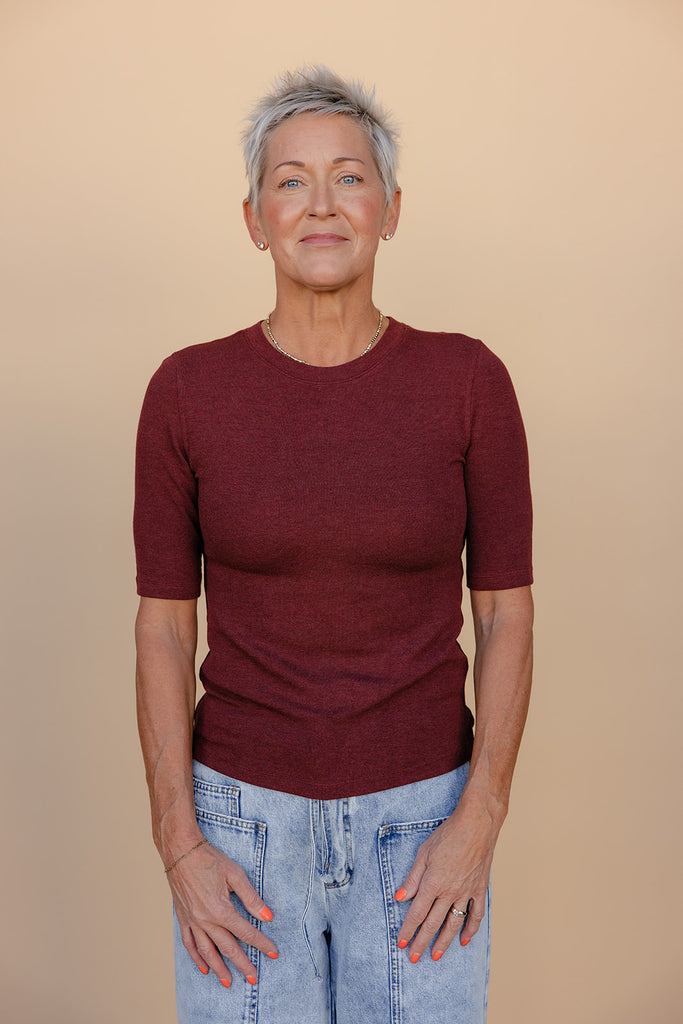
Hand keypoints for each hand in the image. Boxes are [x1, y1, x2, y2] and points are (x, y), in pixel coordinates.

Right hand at [168, 840, 276, 986]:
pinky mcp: (182, 918)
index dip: (261, 944)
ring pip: (207, 952)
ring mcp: (192, 921)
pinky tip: (204, 968)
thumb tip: (268, 916)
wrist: (181, 851)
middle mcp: (205, 920)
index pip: (246, 932)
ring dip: (219, 969)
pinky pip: (189, 943)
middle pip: (228, 948)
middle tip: (254, 978)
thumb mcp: (235, 874)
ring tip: (228, 983)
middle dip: (242, 964)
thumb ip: (251, 898)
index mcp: (221, 910)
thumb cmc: (209, 859)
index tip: (273, 953)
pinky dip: (196, 958)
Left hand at [394, 796, 497, 961]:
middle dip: (421, 942)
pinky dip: (471, 929)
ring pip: (453, 923)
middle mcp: (449, 891)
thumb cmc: (448, 834)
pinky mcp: (480, 888)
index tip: (401, 943)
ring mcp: (466, 891)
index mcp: (433, 882)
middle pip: (433, 923)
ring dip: (444, 941)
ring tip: (436, 956)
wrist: (477, 824)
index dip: (408, 930)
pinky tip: (464, 940)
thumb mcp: (424, 852)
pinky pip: (476, 914)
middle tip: (414, 958)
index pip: (416, 913)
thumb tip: (399, 897)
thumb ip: (412, 878)